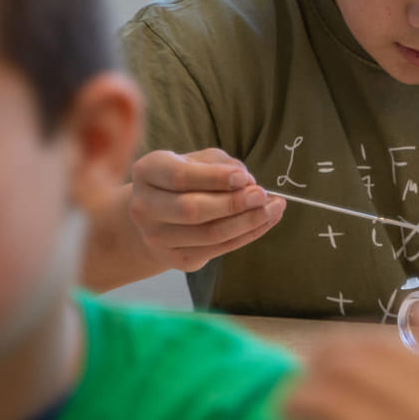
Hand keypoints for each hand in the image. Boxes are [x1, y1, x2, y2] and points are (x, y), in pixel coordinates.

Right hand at [126, 149, 284, 270]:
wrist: (157, 216)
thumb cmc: (183, 180)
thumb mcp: (197, 160)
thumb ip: (221, 165)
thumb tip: (247, 183)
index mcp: (147, 172)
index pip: (179, 177)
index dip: (215, 178)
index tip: (245, 178)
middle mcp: (144, 207)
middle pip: (192, 210)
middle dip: (233, 203)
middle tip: (262, 195)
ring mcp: (157, 238)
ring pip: (209, 234)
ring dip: (247, 222)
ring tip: (273, 208)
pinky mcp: (176, 259)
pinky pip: (218, 249)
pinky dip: (247, 235)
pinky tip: (266, 221)